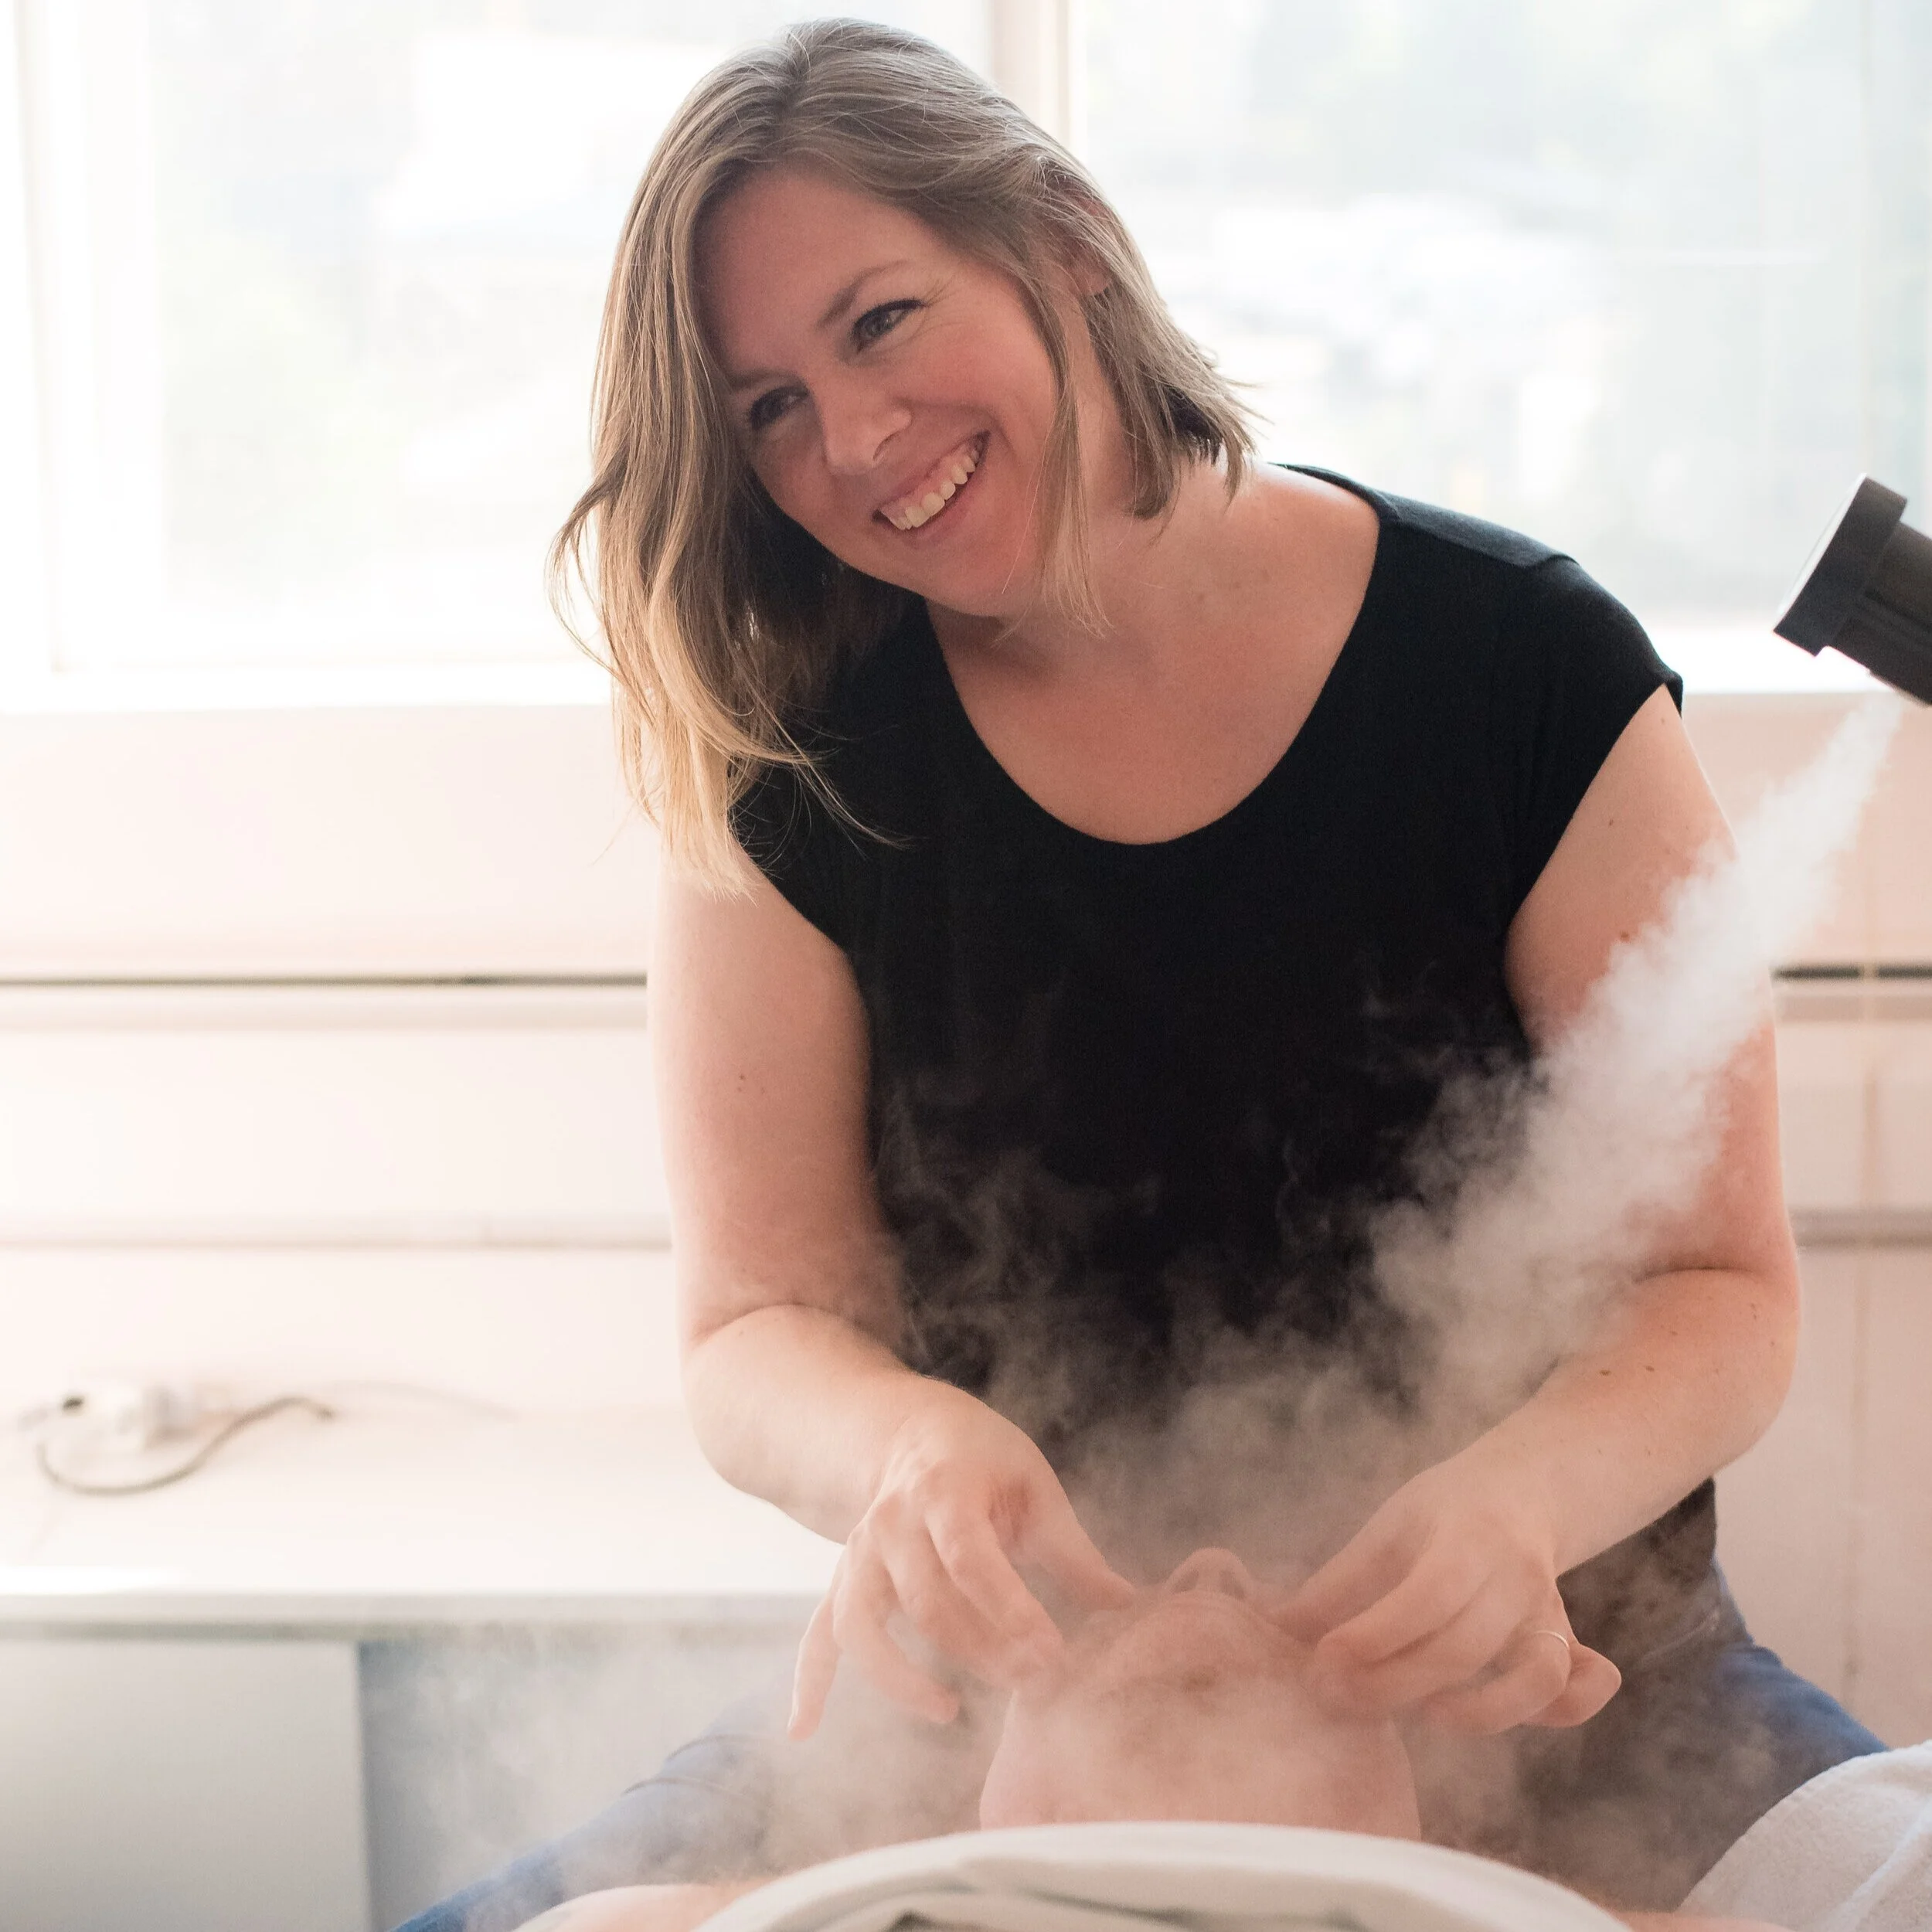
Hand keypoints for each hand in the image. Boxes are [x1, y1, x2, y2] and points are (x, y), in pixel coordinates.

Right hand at [790, 1384, 1132, 1738]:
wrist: (908, 1430)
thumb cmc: (984, 1459)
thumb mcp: (1034, 1487)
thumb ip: (1075, 1554)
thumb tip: (1129, 1608)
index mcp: (945, 1492)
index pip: (971, 1560)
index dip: (1011, 1611)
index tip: (1053, 1653)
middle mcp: (891, 1524)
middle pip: (925, 1602)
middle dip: (979, 1650)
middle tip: (1034, 1682)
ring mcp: (859, 1555)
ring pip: (863, 1626)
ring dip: (900, 1677)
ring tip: (951, 1710)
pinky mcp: (843, 1580)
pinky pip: (818, 1632)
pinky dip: (809, 1681)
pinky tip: (803, 1730)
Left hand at [1281, 1449, 1620, 1734]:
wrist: (1523, 1489)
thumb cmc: (1442, 1512)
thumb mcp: (1387, 1530)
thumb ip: (1338, 1582)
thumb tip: (1273, 1625)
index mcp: (1466, 1537)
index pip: (1424, 1597)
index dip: (1372, 1637)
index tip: (1320, 1660)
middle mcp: (1514, 1577)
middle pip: (1463, 1648)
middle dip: (1394, 1684)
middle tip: (1336, 1697)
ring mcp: (1547, 1612)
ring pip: (1531, 1676)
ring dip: (1475, 1712)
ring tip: (1419, 1712)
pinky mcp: (1566, 1641)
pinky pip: (1579, 1687)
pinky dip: (1562, 1711)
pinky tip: (1512, 1716)